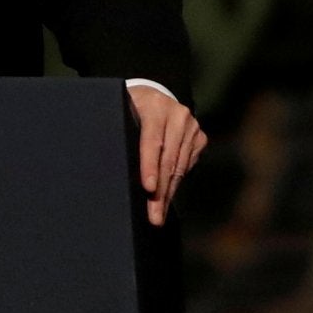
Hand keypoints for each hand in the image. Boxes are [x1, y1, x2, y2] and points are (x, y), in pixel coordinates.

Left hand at [129, 85, 205, 226]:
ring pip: (179, 166)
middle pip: (168, 159)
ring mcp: (192, 126)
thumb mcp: (122, 114)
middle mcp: (178, 115)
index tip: (148, 188)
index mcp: (154, 107)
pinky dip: (176, 182)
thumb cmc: (131, 110)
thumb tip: (112, 165)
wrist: (154, 96)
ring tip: (160, 213)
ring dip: (169, 192)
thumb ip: (122, 134)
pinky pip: (187, 165)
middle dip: (160, 191)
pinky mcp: (200, 137)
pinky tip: (167, 195)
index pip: (152, 140)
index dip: (149, 166)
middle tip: (154, 216)